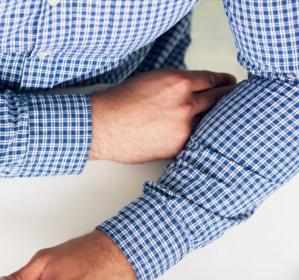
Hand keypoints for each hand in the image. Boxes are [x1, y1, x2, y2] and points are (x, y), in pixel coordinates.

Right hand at [89, 69, 236, 163]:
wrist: (101, 127)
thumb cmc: (120, 102)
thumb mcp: (151, 80)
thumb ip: (176, 83)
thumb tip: (195, 89)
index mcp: (178, 82)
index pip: (213, 80)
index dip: (224, 82)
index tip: (230, 85)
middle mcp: (185, 103)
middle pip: (218, 99)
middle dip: (226, 98)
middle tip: (231, 100)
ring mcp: (182, 126)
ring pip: (210, 121)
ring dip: (214, 121)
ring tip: (217, 121)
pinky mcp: (176, 146)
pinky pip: (195, 139)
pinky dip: (198, 137)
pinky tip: (199, 138)